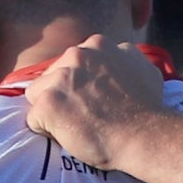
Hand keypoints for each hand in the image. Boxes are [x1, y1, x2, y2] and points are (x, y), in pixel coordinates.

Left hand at [23, 35, 165, 170]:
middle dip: (62, 94)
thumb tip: (120, 56)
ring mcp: (60, 78)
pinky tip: (67, 137)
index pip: (73, 62)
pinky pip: (34, 119)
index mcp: (98, 45)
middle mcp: (77, 55)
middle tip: (82, 115)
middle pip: (52, 75)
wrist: (143, 136)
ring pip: (38, 94)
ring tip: (73, 127)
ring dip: (51, 110)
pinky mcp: (48, 103)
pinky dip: (46, 131)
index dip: (79, 84)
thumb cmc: (148, 109)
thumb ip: (125, 59)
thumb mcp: (144, 69)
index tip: (91, 99)